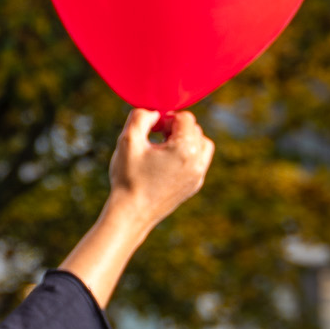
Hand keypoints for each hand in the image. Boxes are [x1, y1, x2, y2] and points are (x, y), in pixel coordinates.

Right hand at [107, 108, 214, 226]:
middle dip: (176, 128)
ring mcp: (198, 176)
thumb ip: (141, 116)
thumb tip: (154, 113)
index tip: (152, 128)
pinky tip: (165, 163)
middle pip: (195, 130)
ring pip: (201, 145)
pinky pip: (198, 162)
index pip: (185, 118)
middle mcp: (198, 162)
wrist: (131, 214)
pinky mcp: (194, 186)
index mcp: (185, 149)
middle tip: (155, 137)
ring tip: (162, 149)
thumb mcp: (128, 140)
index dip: (167, 117)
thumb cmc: (128, 178)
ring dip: (184, 140)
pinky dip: (186, 156)